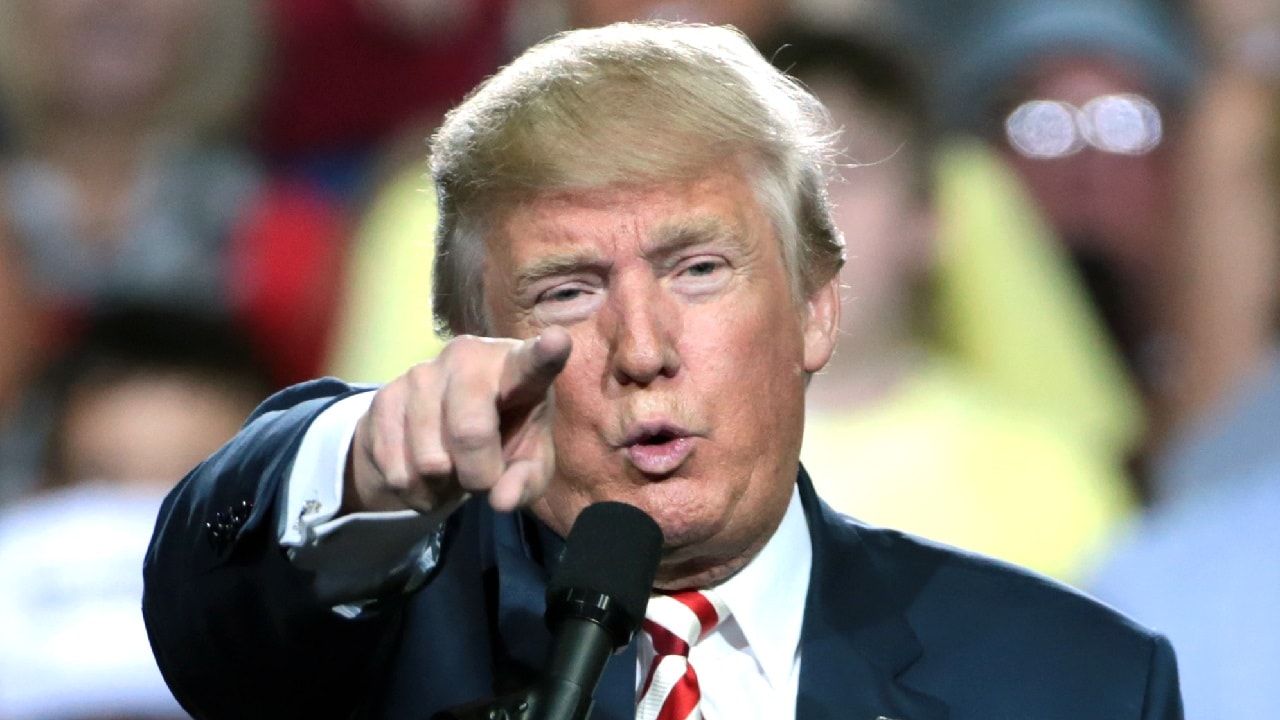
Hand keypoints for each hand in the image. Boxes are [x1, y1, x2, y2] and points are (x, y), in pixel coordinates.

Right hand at [344, 327, 571, 514]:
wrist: (438, 431)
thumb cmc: (502, 438)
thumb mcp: (527, 463)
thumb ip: (525, 481)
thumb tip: (502, 500)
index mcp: (518, 367)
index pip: (533, 361)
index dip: (546, 353)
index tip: (558, 341)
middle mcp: (468, 357)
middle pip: (470, 431)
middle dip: (478, 475)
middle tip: (482, 477)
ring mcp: (422, 372)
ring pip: (430, 461)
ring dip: (443, 485)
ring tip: (451, 468)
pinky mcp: (384, 396)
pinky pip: (397, 469)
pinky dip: (414, 491)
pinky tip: (424, 473)